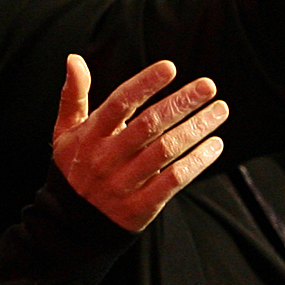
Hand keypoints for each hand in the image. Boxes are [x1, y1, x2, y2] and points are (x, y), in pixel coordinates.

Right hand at [50, 55, 229, 232]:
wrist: (71, 225)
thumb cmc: (73, 169)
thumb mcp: (65, 133)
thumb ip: (73, 96)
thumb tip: (74, 59)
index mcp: (89, 136)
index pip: (119, 104)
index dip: (144, 84)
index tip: (170, 67)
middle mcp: (106, 158)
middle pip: (148, 125)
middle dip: (181, 103)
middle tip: (208, 86)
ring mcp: (123, 184)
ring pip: (166, 151)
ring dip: (196, 128)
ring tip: (219, 111)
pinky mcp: (140, 206)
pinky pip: (174, 180)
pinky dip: (197, 162)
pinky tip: (214, 145)